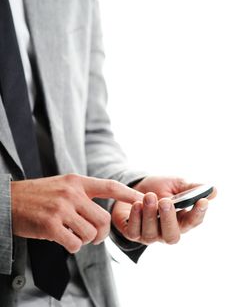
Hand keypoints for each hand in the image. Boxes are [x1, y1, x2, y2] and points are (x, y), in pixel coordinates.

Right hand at [11, 174, 143, 252]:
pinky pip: (74, 244)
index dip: (128, 194)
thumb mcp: (63, 185)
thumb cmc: (39, 195)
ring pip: (91, 233)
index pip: (109, 186)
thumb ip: (83, 195)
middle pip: (104, 219)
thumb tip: (103, 216)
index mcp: (77, 182)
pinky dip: (73, 247)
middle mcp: (72, 193)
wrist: (10, 200)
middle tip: (94, 236)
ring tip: (75, 236)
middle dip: (102, 233)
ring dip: (86, 240)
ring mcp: (61, 208)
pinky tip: (64, 240)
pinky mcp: (50, 225)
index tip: (142, 199)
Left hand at [111, 176, 216, 244]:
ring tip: (148, 196)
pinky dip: (135, 218)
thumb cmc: (159, 187)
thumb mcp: (176, 184)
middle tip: (165, 201)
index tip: (202, 201)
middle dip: (169, 218)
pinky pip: (134, 232)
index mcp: (181, 220)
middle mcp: (166, 231)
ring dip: (150, 215)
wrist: (135, 186)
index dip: (198, 213)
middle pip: (172, 236)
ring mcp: (149, 235)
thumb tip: (213, 190)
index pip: (193, 222)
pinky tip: (136, 204)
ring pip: (151, 234)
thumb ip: (192, 188)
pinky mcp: (132, 233)